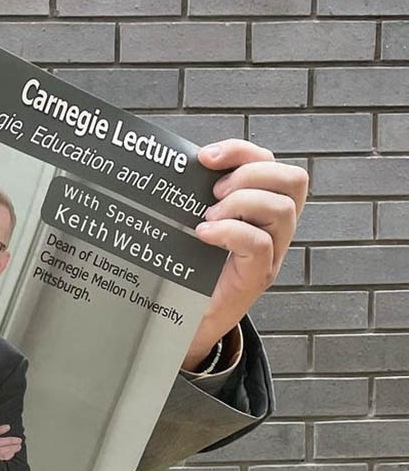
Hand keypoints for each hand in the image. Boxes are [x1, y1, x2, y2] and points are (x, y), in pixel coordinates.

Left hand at [186, 139, 307, 369]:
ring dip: (240, 203)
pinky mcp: (257, 276)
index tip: (205, 157)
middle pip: (292, 180)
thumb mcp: (193, 222)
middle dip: (250, 173)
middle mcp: (275, 228)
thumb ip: (196, 195)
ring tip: (206, 218)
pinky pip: (260, 244)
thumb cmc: (187, 267)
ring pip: (282, 210)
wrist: (183, 319)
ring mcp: (271, 253)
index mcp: (261, 207)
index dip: (242, 150)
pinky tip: (203, 235)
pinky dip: (231, 232)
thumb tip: (177, 164)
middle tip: (212, 192)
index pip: (271, 162)